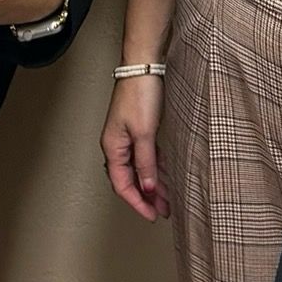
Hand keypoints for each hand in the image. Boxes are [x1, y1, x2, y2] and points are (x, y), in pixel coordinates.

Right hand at [101, 79, 170, 221]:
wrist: (144, 66)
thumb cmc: (139, 94)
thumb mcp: (144, 133)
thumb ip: (146, 163)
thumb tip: (147, 188)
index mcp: (113, 146)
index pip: (122, 184)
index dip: (137, 202)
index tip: (151, 215)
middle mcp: (117, 143)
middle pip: (130, 178)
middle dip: (147, 197)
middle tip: (164, 210)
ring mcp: (128, 136)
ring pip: (139, 168)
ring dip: (153, 184)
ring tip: (168, 198)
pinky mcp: (139, 128)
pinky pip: (146, 156)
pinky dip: (155, 167)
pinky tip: (166, 174)